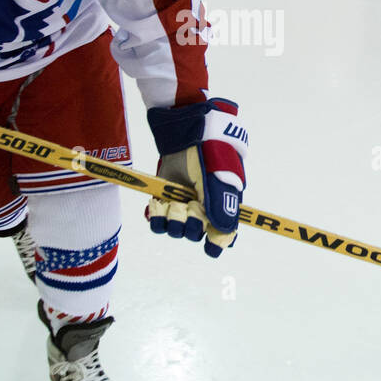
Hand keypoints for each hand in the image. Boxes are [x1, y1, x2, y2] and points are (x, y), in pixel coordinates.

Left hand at [146, 98, 246, 257]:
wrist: (185, 134)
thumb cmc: (209, 152)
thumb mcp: (219, 178)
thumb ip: (222, 206)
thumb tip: (224, 236)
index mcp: (221, 206)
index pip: (222, 236)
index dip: (216, 243)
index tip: (211, 247)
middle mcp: (201, 209)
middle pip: (195, 235)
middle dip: (191, 225)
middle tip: (190, 206)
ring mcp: (181, 205)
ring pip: (175, 231)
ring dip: (173, 220)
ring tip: (173, 203)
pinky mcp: (162, 199)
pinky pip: (156, 221)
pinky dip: (155, 216)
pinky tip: (157, 205)